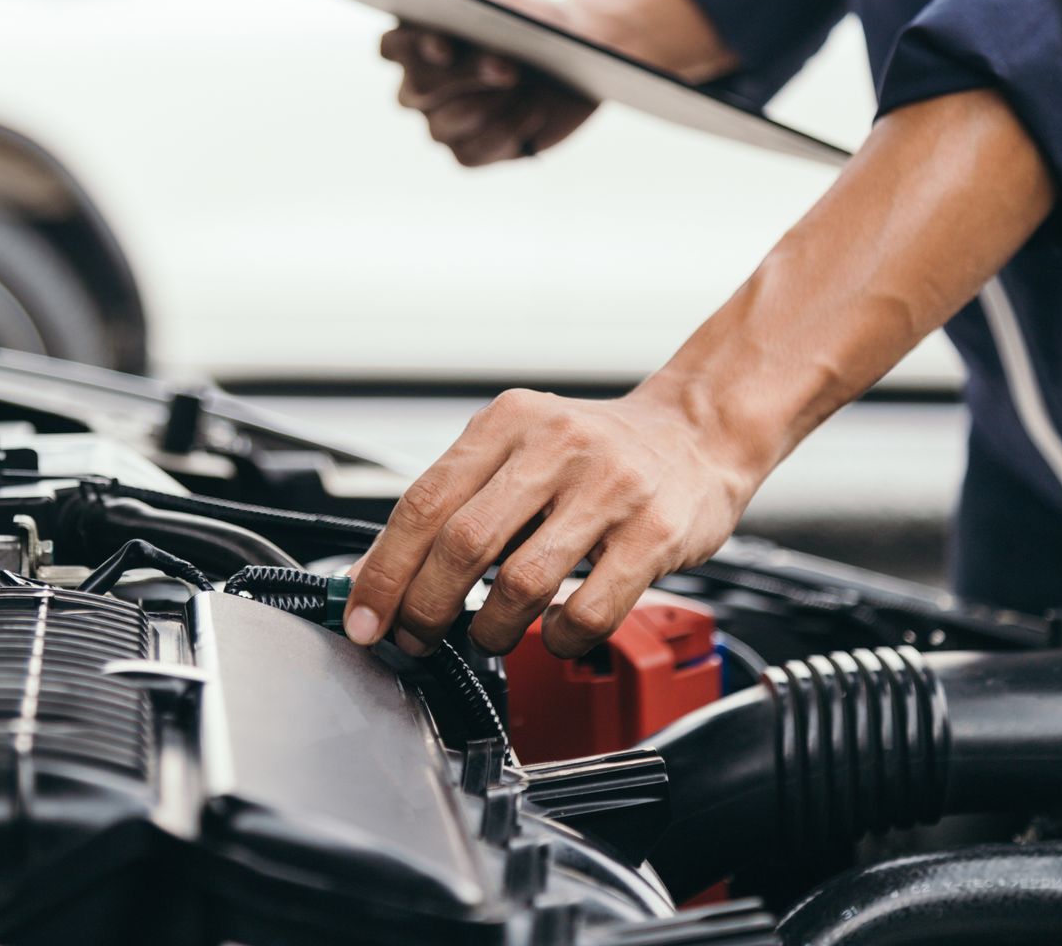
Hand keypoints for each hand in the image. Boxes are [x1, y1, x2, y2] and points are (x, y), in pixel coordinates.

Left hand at [343, 380, 764, 658]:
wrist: (698, 432)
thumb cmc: (596, 451)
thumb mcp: (519, 448)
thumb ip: (455, 501)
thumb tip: (377, 574)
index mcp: (508, 422)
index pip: (424, 502)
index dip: (384, 569)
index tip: (362, 616)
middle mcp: (556, 446)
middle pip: (461, 543)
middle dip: (424, 607)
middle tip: (414, 637)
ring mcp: (609, 489)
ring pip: (521, 583)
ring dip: (490, 629)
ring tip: (488, 636)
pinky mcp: (654, 533)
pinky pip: (589, 610)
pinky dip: (559, 638)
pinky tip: (554, 632)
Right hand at [381, 0, 597, 166]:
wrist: (579, 62)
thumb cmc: (539, 26)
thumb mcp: (521, 5)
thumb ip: (494, 2)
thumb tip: (480, 12)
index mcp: (422, 41)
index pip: (392, 46)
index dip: (409, 48)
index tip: (445, 48)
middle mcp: (422, 86)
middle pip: (417, 90)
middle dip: (463, 77)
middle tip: (508, 67)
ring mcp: (441, 123)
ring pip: (443, 125)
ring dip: (491, 103)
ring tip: (525, 85)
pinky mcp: (468, 152)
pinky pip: (472, 151)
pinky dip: (509, 128)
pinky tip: (533, 110)